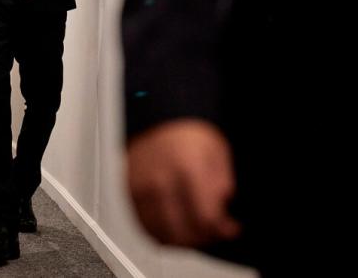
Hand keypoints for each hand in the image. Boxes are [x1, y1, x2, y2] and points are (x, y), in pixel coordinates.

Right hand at [126, 119, 240, 247]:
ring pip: (162, 235)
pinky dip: (162, 234)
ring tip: (194, 230)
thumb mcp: (216, 151)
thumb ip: (223, 184)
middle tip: (213, 231)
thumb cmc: (186, 132)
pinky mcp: (128, 193)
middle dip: (204, 237)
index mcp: (186, 168)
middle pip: (184, 232)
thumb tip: (224, 212)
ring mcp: (140, 188)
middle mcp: (159, 180)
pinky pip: (145, 227)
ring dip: (183, 239)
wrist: (155, 119)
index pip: (205, 218)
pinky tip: (175, 227)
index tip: (229, 227)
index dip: (222, 229)